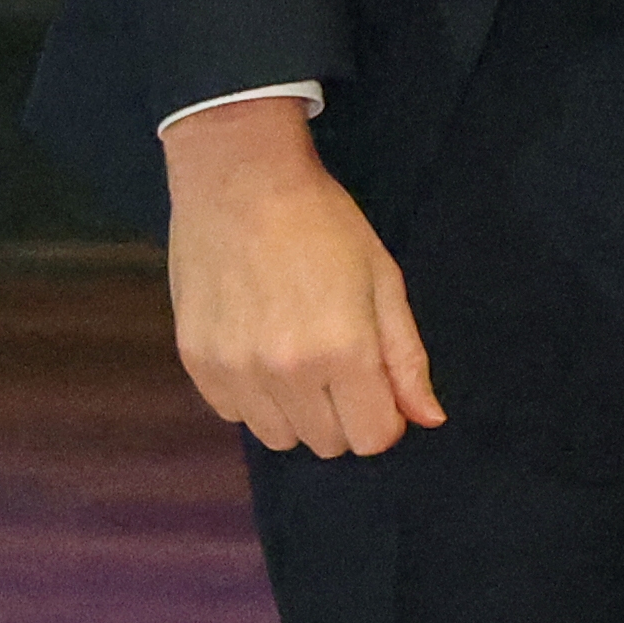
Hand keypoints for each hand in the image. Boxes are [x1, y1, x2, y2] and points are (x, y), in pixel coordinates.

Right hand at [162, 97, 439, 459]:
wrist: (238, 179)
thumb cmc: (322, 222)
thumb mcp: (382, 279)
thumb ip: (405, 357)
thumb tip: (427, 420)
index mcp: (344, 350)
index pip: (373, 437)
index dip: (383, 415)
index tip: (374, 382)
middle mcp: (287, 371)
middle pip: (327, 443)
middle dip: (341, 413)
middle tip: (334, 360)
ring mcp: (235, 368)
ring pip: (278, 437)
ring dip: (294, 411)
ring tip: (292, 356)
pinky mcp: (196, 359)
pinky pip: (233, 413)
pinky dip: (251, 396)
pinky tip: (256, 348)